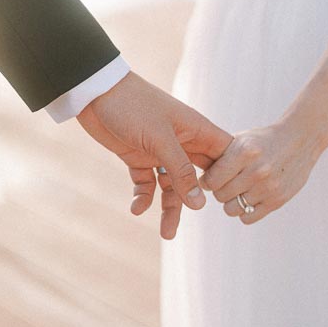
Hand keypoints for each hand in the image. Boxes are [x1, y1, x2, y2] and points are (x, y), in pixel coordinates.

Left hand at [76, 71, 232, 238]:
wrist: (94, 92)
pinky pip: (147, 182)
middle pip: (198, 176)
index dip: (229, 177)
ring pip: (172, 185)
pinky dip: (144, 196)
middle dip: (197, 201)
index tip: (232, 200)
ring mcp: (159, 150)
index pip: (223, 156)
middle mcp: (181, 141)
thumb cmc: (133, 106)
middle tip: (205, 222)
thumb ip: (181, 171)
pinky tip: (137, 208)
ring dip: (170, 207)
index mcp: (196, 130)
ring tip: (166, 234)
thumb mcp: (160, 139)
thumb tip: (201, 203)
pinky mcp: (138, 156)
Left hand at [198, 94, 327, 223]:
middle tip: (223, 183)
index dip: (206, 180)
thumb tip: (192, 174)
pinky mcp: (277, 200)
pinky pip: (248, 217)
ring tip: (236, 191)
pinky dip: (244, 211)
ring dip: (230, 202)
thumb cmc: (263, 139)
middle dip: (218, 190)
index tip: (208, 178)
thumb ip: (219, 155)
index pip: (211, 179)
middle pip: (220, 195)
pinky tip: (248, 198)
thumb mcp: (242, 139)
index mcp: (244, 151)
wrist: (300, 139)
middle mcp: (256, 170)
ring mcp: (268, 187)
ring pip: (231, 209)